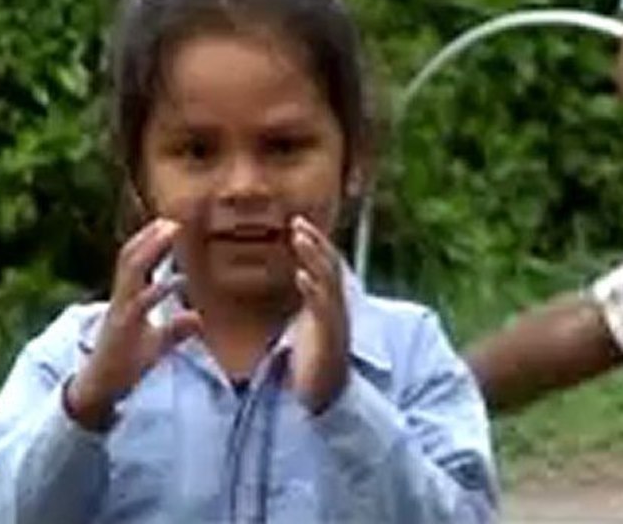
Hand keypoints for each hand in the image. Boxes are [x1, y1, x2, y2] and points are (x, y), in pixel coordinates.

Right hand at [66, 218, 201, 429]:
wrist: (99, 387)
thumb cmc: (125, 363)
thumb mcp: (156, 345)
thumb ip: (175, 329)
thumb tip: (198, 319)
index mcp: (126, 299)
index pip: (133, 262)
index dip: (147, 241)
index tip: (167, 224)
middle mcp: (121, 299)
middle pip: (130, 257)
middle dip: (148, 237)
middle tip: (172, 220)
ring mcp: (121, 311)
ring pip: (132, 270)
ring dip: (150, 248)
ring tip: (170, 232)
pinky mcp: (124, 327)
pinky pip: (140, 302)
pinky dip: (158, 289)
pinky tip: (177, 280)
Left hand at [288, 215, 349, 414]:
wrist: (326, 399)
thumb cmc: (312, 364)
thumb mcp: (304, 329)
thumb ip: (300, 309)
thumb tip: (286, 290)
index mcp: (329, 305)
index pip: (327, 266)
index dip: (317, 244)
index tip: (298, 223)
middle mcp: (336, 309)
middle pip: (330, 267)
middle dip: (316, 243)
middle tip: (297, 222)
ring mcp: (334, 323)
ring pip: (328, 283)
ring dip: (314, 258)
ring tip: (299, 238)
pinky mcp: (329, 339)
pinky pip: (323, 310)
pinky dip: (313, 291)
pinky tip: (301, 276)